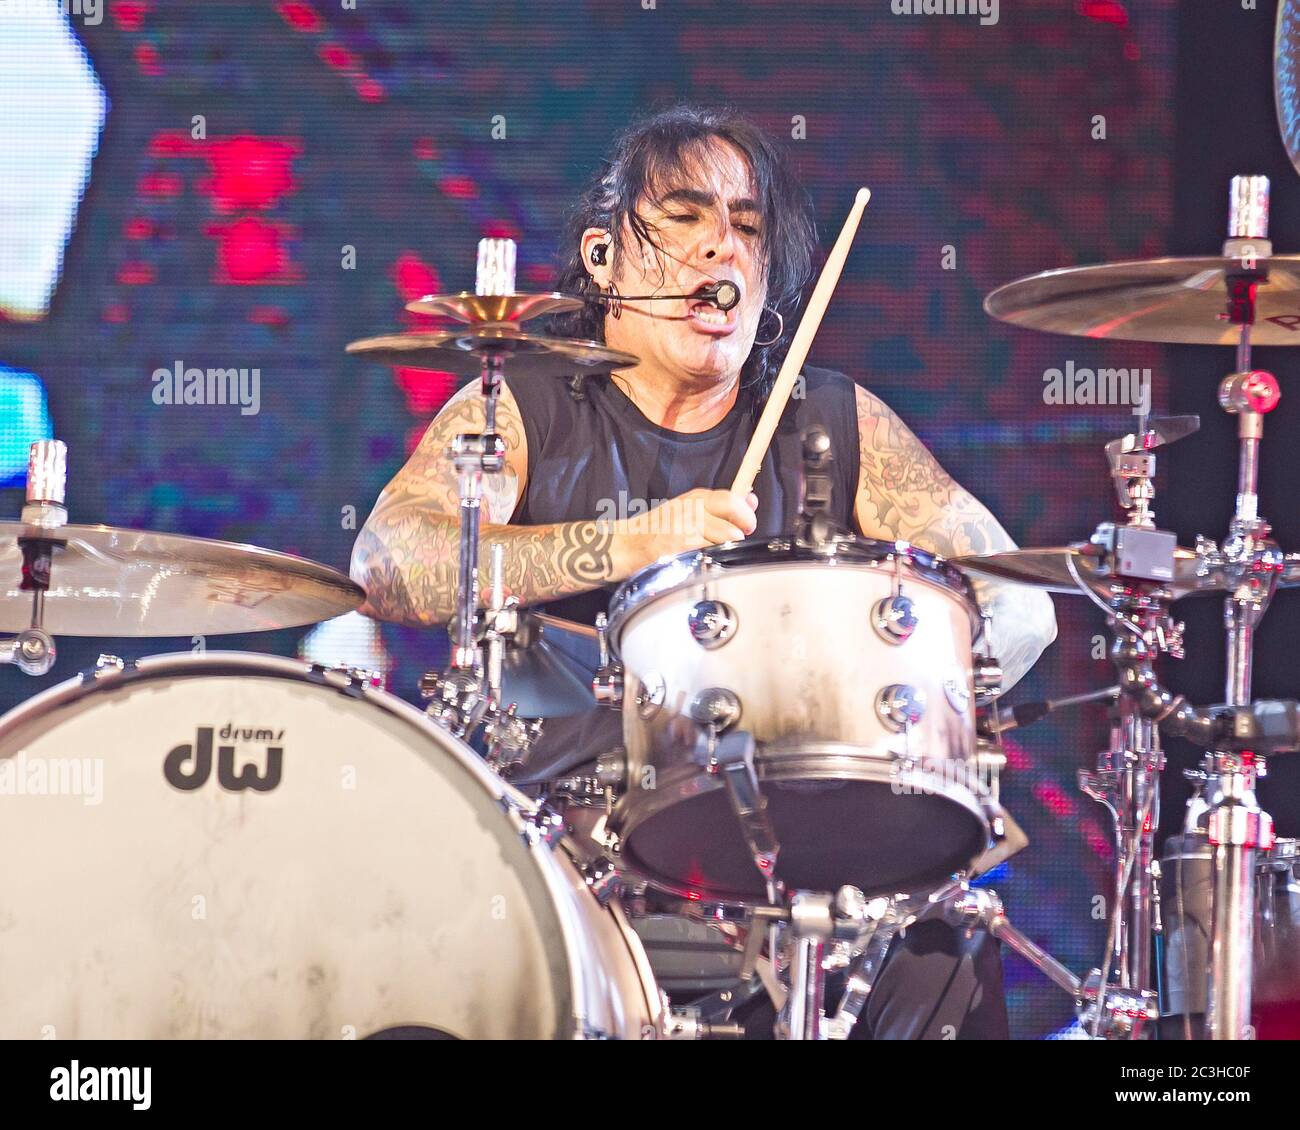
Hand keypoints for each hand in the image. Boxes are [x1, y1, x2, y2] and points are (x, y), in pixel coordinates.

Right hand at [613, 488, 757, 572]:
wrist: (629, 544)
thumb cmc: (661, 529)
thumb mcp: (691, 509)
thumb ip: (721, 506)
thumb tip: (751, 500)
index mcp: (696, 498)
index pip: (732, 499)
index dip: (746, 515)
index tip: (746, 525)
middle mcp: (692, 510)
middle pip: (733, 522)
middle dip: (738, 536)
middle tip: (732, 543)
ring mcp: (686, 528)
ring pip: (726, 541)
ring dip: (725, 551)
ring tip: (710, 554)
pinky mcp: (681, 548)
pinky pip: (711, 555)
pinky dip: (711, 562)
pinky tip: (699, 562)